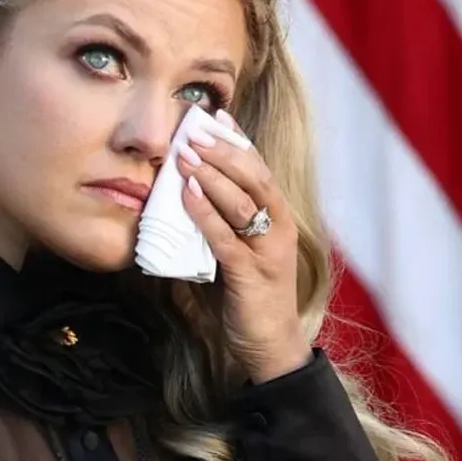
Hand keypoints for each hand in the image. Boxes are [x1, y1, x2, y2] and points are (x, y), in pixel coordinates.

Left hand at [175, 109, 311, 384]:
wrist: (270, 347)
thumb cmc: (249, 296)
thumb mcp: (235, 250)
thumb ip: (218, 222)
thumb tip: (182, 192)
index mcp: (276, 217)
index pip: (259, 168)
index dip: (238, 139)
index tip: (216, 113)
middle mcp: (278, 228)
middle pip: (255, 177)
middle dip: (224, 150)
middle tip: (194, 129)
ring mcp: (268, 251)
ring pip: (243, 202)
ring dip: (212, 175)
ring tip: (185, 155)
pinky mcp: (252, 275)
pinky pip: (226, 238)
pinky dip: (206, 214)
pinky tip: (187, 195)